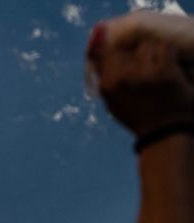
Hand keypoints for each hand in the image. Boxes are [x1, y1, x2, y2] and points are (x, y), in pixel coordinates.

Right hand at [88, 11, 193, 135]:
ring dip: (155, 51)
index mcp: (107, 86)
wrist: (164, 133)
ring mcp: (143, 75)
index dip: (120, 50)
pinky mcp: (164, 72)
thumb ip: (104, 78)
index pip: (108, 52)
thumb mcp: (113, 103)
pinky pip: (166, 48)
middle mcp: (122, 79)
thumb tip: (94, 49)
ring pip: (148, 44)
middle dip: (137, 51)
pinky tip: (172, 66)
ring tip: (160, 65)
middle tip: (148, 63)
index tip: (130, 56)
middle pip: (128, 46)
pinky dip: (171, 54)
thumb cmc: (139, 118)